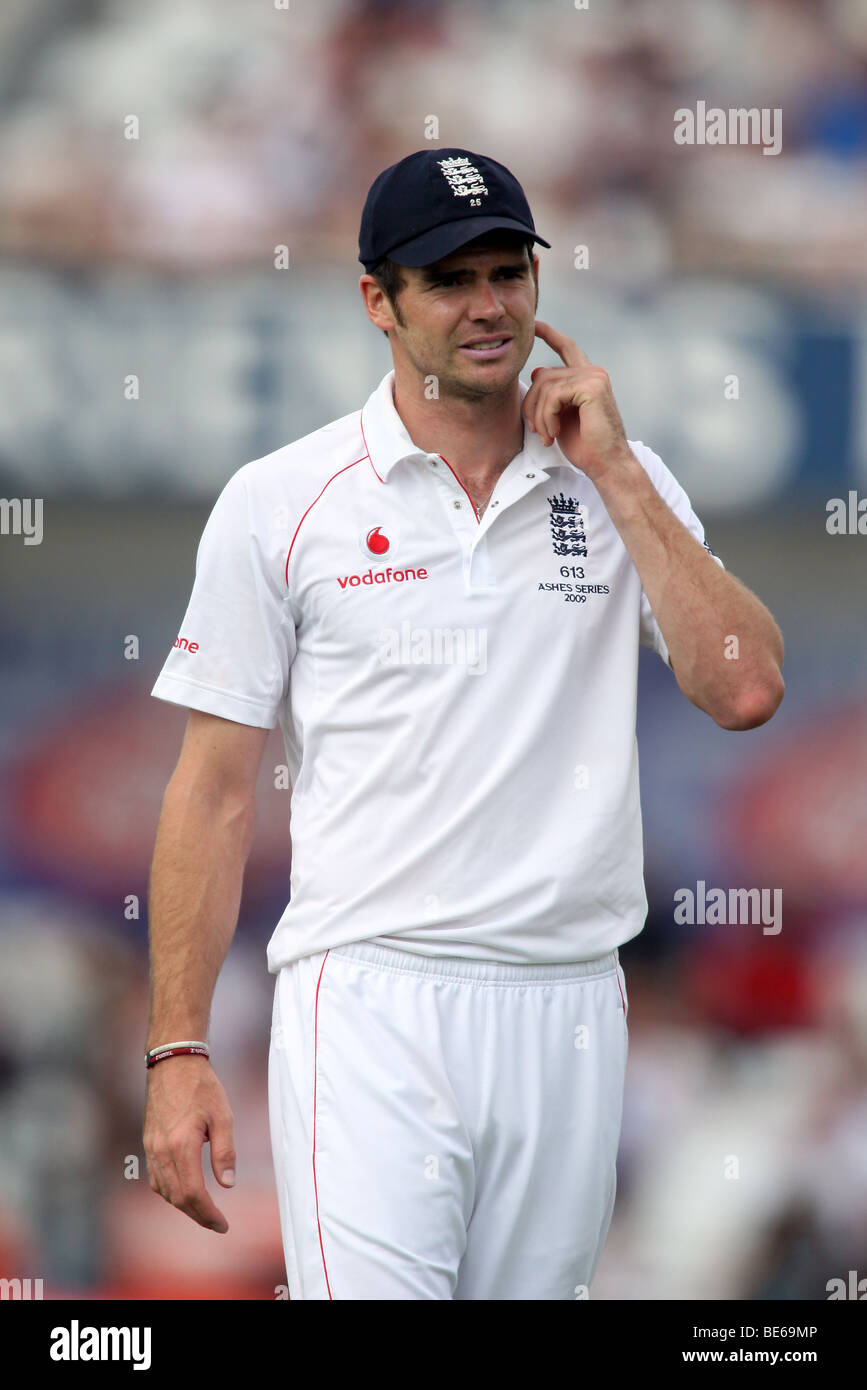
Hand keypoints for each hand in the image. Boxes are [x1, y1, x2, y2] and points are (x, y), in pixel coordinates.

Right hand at [143, 1055, 235, 1232]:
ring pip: (164, 1190)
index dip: (208, 1214)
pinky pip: (156, 1178)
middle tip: (217, 1223)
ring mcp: (152, 1147)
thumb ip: (225, 1152)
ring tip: (204, 1210)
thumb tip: (227, 1185)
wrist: (173, 1064)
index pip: (193, 1193)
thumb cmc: (202, 1087)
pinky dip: (170, 1191)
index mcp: (182, 1145)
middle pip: (177, 1197)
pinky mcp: (149, 1142)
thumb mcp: (223, 1116)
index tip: (223, 1224)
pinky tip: (184, 1191)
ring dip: (183, 1206)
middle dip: (198, 1215)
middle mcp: (162, 1150)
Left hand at [522, 321, 632, 480]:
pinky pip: (552, 395)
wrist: (607, 464)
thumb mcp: (561, 417)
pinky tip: (554, 432)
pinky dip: (547, 416)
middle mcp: (593, 373)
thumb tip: (537, 371)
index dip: (550, 335)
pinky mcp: (591, 386)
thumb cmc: (586, 447)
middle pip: (543, 376)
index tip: (536, 325)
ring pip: (544, 386)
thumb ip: (551, 394)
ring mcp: (594, 377)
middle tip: (538, 431)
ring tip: (548, 435)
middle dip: (532, 405)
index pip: (567, 349)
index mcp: (587, 378)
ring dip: (539, 416)